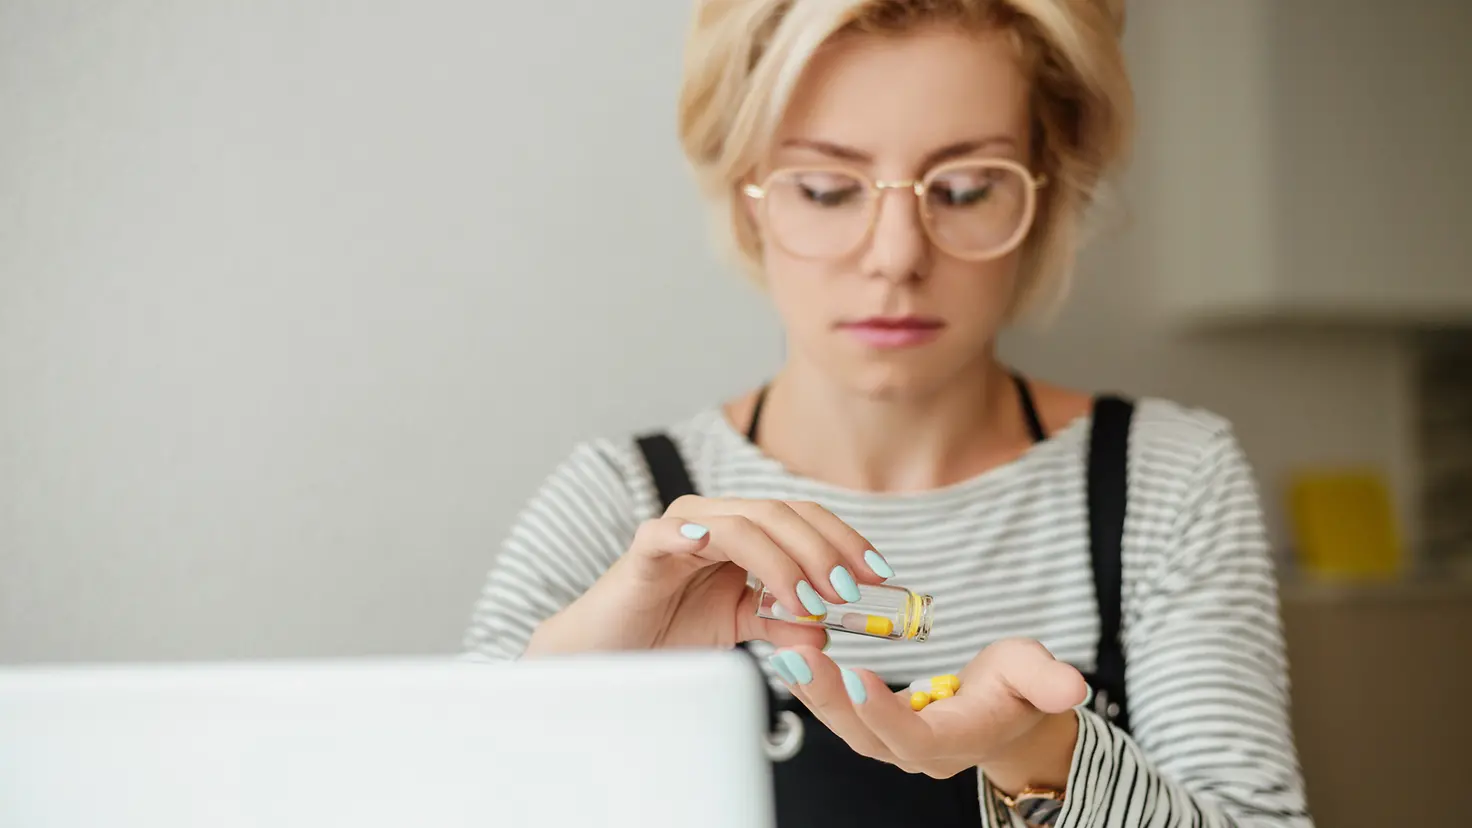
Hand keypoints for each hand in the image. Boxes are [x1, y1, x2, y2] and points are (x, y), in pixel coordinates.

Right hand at [525, 496, 893, 653]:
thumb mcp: (742, 628)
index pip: (805, 518)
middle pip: (784, 513)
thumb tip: (827, 630)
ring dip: (786, 560)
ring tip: (810, 601)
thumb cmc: (669, 633)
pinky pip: (679, 532)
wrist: (607, 653)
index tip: (881, 575)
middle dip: (825, 550)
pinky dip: (708, 540)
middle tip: (852, 589)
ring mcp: (680, 526)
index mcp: (743, 530)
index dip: (846, 540)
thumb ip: (784, 625)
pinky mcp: (647, 546)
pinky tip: (741, 569)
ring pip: (745, 522)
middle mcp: (715, 518)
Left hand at [769, 638, 1087, 789]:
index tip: (855, 674)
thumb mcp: (1038, 673)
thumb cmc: (1021, 687)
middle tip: (797, 657)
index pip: (913, 737)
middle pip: (865, 735)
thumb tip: (1071, 686)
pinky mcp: (876, 724)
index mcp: (957, 739)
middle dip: (827, 699)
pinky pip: (839, 710)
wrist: (1010, 709)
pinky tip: (788, 654)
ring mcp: (894, 741)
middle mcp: (919, 750)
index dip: (883, 713)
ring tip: (782, 652)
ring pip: (844, 725)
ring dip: (811, 691)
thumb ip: (1049, 681)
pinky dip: (813, 685)